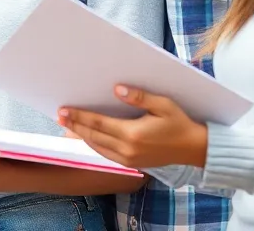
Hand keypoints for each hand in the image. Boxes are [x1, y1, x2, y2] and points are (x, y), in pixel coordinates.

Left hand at [58, 85, 208, 169]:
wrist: (194, 149)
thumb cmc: (179, 123)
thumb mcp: (162, 105)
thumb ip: (139, 97)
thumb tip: (116, 89)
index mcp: (133, 134)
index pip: (98, 123)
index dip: (79, 117)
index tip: (64, 110)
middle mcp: (128, 149)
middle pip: (93, 136)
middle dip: (75, 126)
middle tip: (59, 116)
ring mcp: (129, 159)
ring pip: (97, 147)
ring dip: (81, 136)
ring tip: (67, 126)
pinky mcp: (132, 164)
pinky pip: (106, 154)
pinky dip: (94, 145)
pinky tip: (87, 137)